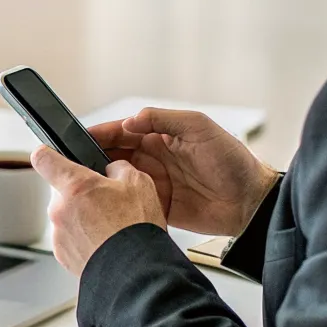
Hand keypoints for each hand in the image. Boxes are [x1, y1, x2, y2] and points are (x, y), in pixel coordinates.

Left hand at [30, 148, 164, 276]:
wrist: (135, 272)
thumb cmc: (136, 229)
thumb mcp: (139, 183)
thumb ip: (118, 168)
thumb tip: (112, 169)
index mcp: (75, 185)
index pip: (43, 158)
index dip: (47, 154)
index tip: (50, 155)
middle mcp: (60, 209)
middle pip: (61, 190)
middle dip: (80, 193)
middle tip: (105, 202)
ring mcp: (59, 234)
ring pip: (66, 215)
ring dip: (81, 217)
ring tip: (110, 227)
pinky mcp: (62, 255)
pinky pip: (69, 237)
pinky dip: (83, 238)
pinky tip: (104, 242)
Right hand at [86, 108, 278, 236]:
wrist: (251, 202)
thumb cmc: (232, 161)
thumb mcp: (199, 128)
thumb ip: (164, 119)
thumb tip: (130, 120)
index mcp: (161, 136)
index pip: (122, 131)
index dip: (101, 133)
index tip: (80, 137)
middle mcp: (153, 158)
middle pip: (113, 155)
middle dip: (93, 157)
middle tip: (75, 163)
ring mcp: (154, 183)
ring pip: (116, 180)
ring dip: (101, 181)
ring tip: (84, 183)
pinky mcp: (156, 207)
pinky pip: (129, 204)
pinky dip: (115, 203)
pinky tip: (103, 204)